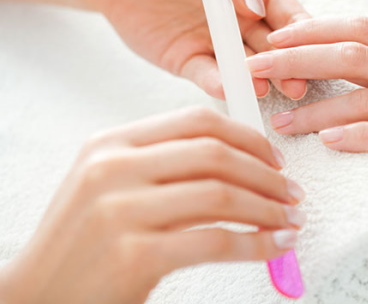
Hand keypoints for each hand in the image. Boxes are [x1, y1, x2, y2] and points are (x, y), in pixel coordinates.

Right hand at [0, 107, 305, 303]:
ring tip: (289, 218)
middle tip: (290, 191)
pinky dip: (257, 244)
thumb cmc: (80, 245)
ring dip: (269, 208)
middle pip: (215, 155)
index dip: (246, 137)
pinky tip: (274, 246)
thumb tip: (235, 163)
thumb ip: (162, 166)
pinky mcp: (136, 255)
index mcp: (110, 145)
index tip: (272, 157)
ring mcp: (122, 211)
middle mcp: (113, 170)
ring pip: (222, 195)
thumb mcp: (108, 187)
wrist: (37, 297)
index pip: (196, 122)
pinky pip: (217, 240)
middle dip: (267, 174)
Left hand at [83, 0, 309, 99]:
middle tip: (298, 84)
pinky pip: (208, 75)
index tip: (311, 49)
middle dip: (287, 66)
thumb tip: (257, 5)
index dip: (301, 32)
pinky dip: (219, 83)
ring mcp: (216, 42)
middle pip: (273, 47)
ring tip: (264, 87)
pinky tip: (230, 88)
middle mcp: (242, 19)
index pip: (287, 13)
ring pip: (244, 66)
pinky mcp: (188, 60)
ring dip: (256, 79)